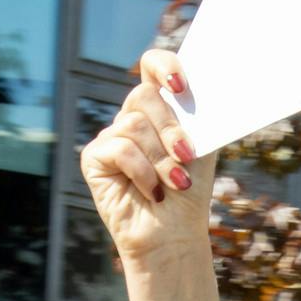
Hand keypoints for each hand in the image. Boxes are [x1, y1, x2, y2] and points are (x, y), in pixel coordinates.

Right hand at [79, 49, 212, 266]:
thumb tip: (207, 89)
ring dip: (162, 159)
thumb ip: (198, 117)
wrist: (174, 235)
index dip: (164, 65)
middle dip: (171, 127)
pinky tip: (154, 192)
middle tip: (187, 155)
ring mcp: (111, 136)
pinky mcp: (94, 158)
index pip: (153, 67)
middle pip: (144, 95)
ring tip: (175, 183)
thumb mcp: (201, 149)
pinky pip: (120, 148)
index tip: (181, 86)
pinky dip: (144, 173)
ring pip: (134, 124)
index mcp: (159, 109)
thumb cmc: (189, 194)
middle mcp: (132, 117)